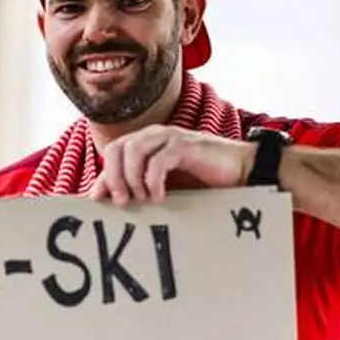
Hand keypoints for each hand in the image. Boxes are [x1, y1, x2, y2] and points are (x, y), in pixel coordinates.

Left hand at [87, 125, 255, 205]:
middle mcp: (154, 136)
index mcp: (144, 144)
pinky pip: (161, 158)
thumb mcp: (162, 187)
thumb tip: (107, 201)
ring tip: (141, 199)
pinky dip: (155, 179)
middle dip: (113, 177)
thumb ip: (138, 189)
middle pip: (117, 148)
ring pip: (134, 148)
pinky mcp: (188, 146)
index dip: (102, 178)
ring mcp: (171, 138)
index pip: (112, 154)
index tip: (100, 202)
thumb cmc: (200, 180)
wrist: (239, 171)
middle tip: (123, 202)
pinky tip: (160, 196)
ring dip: (132, 177)